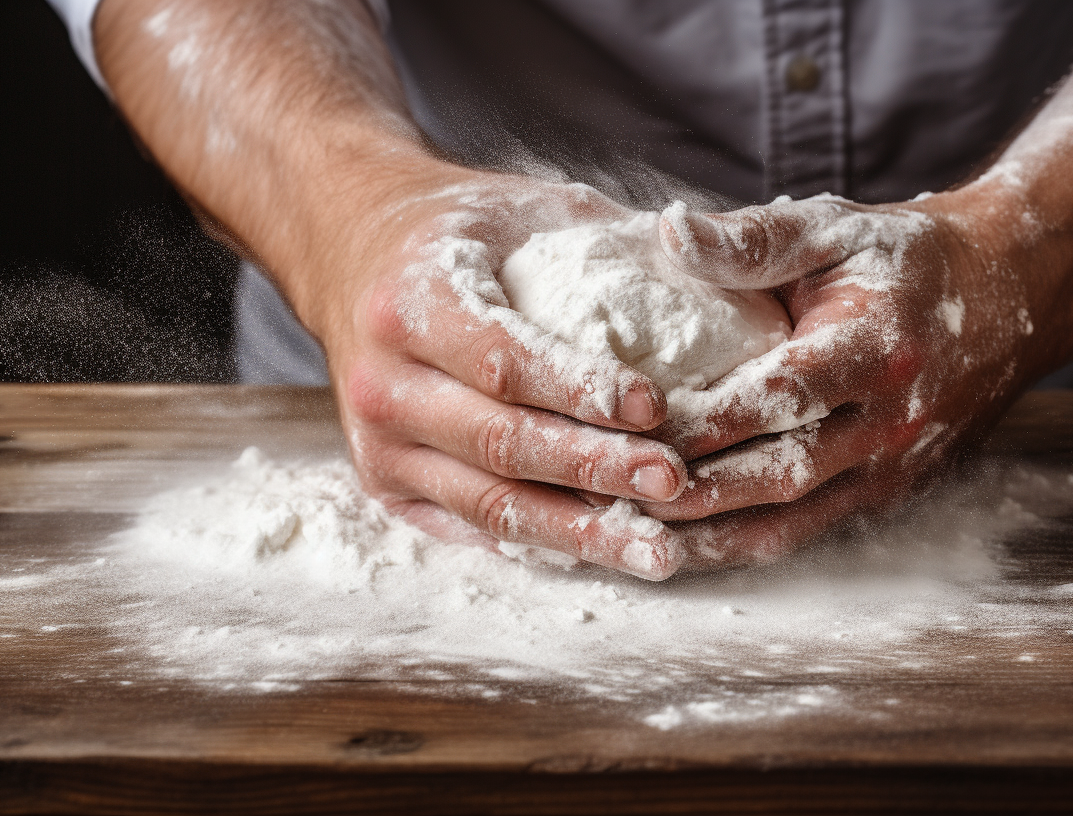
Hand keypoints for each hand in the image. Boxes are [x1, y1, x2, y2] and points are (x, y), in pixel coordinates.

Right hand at [316, 171, 691, 578]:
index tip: (655, 407)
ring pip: (488, 503)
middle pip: (499, 443)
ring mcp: (377, 442)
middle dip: (594, 469)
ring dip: (579, 531)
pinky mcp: (383, 483)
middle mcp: (382, 380)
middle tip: (673, 482)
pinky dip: (543, 543)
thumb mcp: (522, 208)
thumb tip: (723, 258)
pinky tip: (603, 551)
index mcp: (410, 301)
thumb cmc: (456, 231)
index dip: (581, 390)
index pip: (503, 361)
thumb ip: (608, 240)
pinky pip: (471, 526)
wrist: (349, 250)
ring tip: (657, 551)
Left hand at [638, 192, 1037, 567]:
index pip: (775, 399)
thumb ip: (751, 238)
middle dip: (690, 495)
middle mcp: (889, 423)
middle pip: (777, 477)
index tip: (625, 430)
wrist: (1012, 294)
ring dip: (708, 538)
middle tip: (607, 498)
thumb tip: (668, 230)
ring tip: (628, 538)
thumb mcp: (834, 226)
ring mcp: (892, 470)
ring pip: (789, 525)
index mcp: (874, 350)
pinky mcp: (888, 495)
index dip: (700, 422)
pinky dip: (741, 543)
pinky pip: (805, 532)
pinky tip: (681, 543)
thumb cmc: (905, 259)